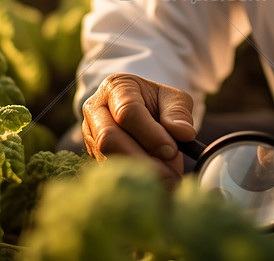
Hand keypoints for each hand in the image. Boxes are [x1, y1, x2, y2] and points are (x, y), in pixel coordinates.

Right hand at [81, 73, 196, 178]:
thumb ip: (178, 112)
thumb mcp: (173, 99)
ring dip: (138, 174)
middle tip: (170, 175)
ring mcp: (90, 135)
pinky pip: (109, 173)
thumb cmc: (157, 104)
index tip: (172, 150)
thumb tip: (183, 133)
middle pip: (108, 138)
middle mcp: (95, 110)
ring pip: (107, 159)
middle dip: (141, 159)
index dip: (150, 134)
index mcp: (116, 87)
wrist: (142, 113)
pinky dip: (133, 183)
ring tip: (167, 182)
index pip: (127, 111)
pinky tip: (155, 186)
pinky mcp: (93, 157)